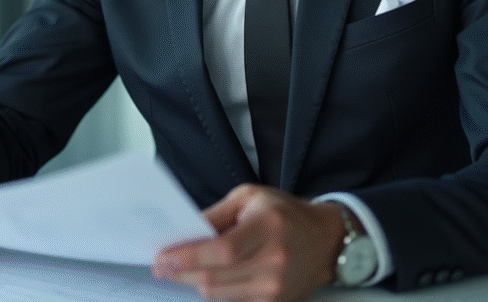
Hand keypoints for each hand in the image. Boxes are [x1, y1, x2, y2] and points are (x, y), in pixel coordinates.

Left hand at [151, 184, 345, 301]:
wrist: (326, 240)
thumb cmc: (283, 213)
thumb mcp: (249, 197)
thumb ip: (215, 215)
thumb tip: (182, 233)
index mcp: (269, 227)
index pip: (222, 250)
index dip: (188, 258)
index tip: (162, 258)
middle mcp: (275, 261)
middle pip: (216, 278)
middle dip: (181, 273)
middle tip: (161, 266)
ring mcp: (276, 287)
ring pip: (220, 294)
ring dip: (196, 282)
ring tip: (186, 268)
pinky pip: (233, 301)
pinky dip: (217, 289)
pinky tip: (213, 275)